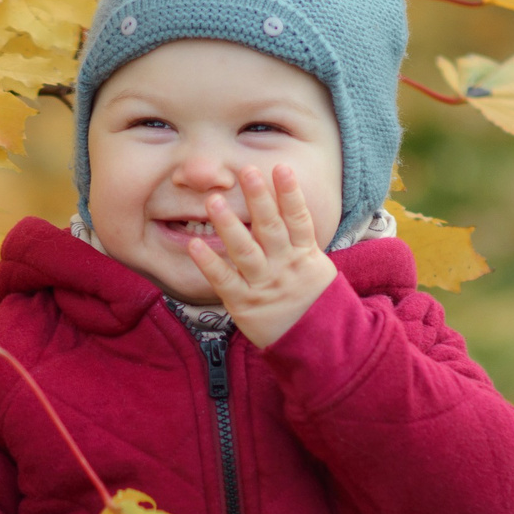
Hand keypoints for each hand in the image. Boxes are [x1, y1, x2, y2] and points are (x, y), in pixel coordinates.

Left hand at [186, 164, 337, 348]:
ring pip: (246, 251)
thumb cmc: (313, 301)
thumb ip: (300, 240)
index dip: (290, 193)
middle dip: (259, 199)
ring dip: (228, 224)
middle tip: (246, 171)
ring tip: (212, 201)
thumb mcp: (317, 268)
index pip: (298, 219)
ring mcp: (264, 286)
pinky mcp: (245, 304)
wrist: (318, 345)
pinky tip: (195, 245)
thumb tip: (287, 204)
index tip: (281, 167)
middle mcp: (285, 267)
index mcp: (305, 256)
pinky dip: (210, 263)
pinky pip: (225, 281)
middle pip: (271, 228)